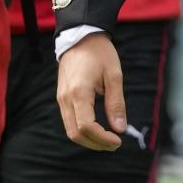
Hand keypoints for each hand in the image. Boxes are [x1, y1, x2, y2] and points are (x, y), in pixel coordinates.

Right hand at [57, 32, 125, 150]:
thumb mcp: (114, 76)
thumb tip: (121, 129)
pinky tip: (98, 130)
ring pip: (71, 131)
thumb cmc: (100, 54)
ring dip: (89, 140)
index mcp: (79, 93)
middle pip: (76, 134)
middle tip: (115, 144)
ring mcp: (61, 99)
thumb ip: (116, 104)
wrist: (80, 37)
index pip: (87, 127)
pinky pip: (69, 122)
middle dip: (96, 144)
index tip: (118, 140)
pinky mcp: (61, 98)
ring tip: (108, 140)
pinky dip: (83, 131)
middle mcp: (66, 99)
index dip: (103, 138)